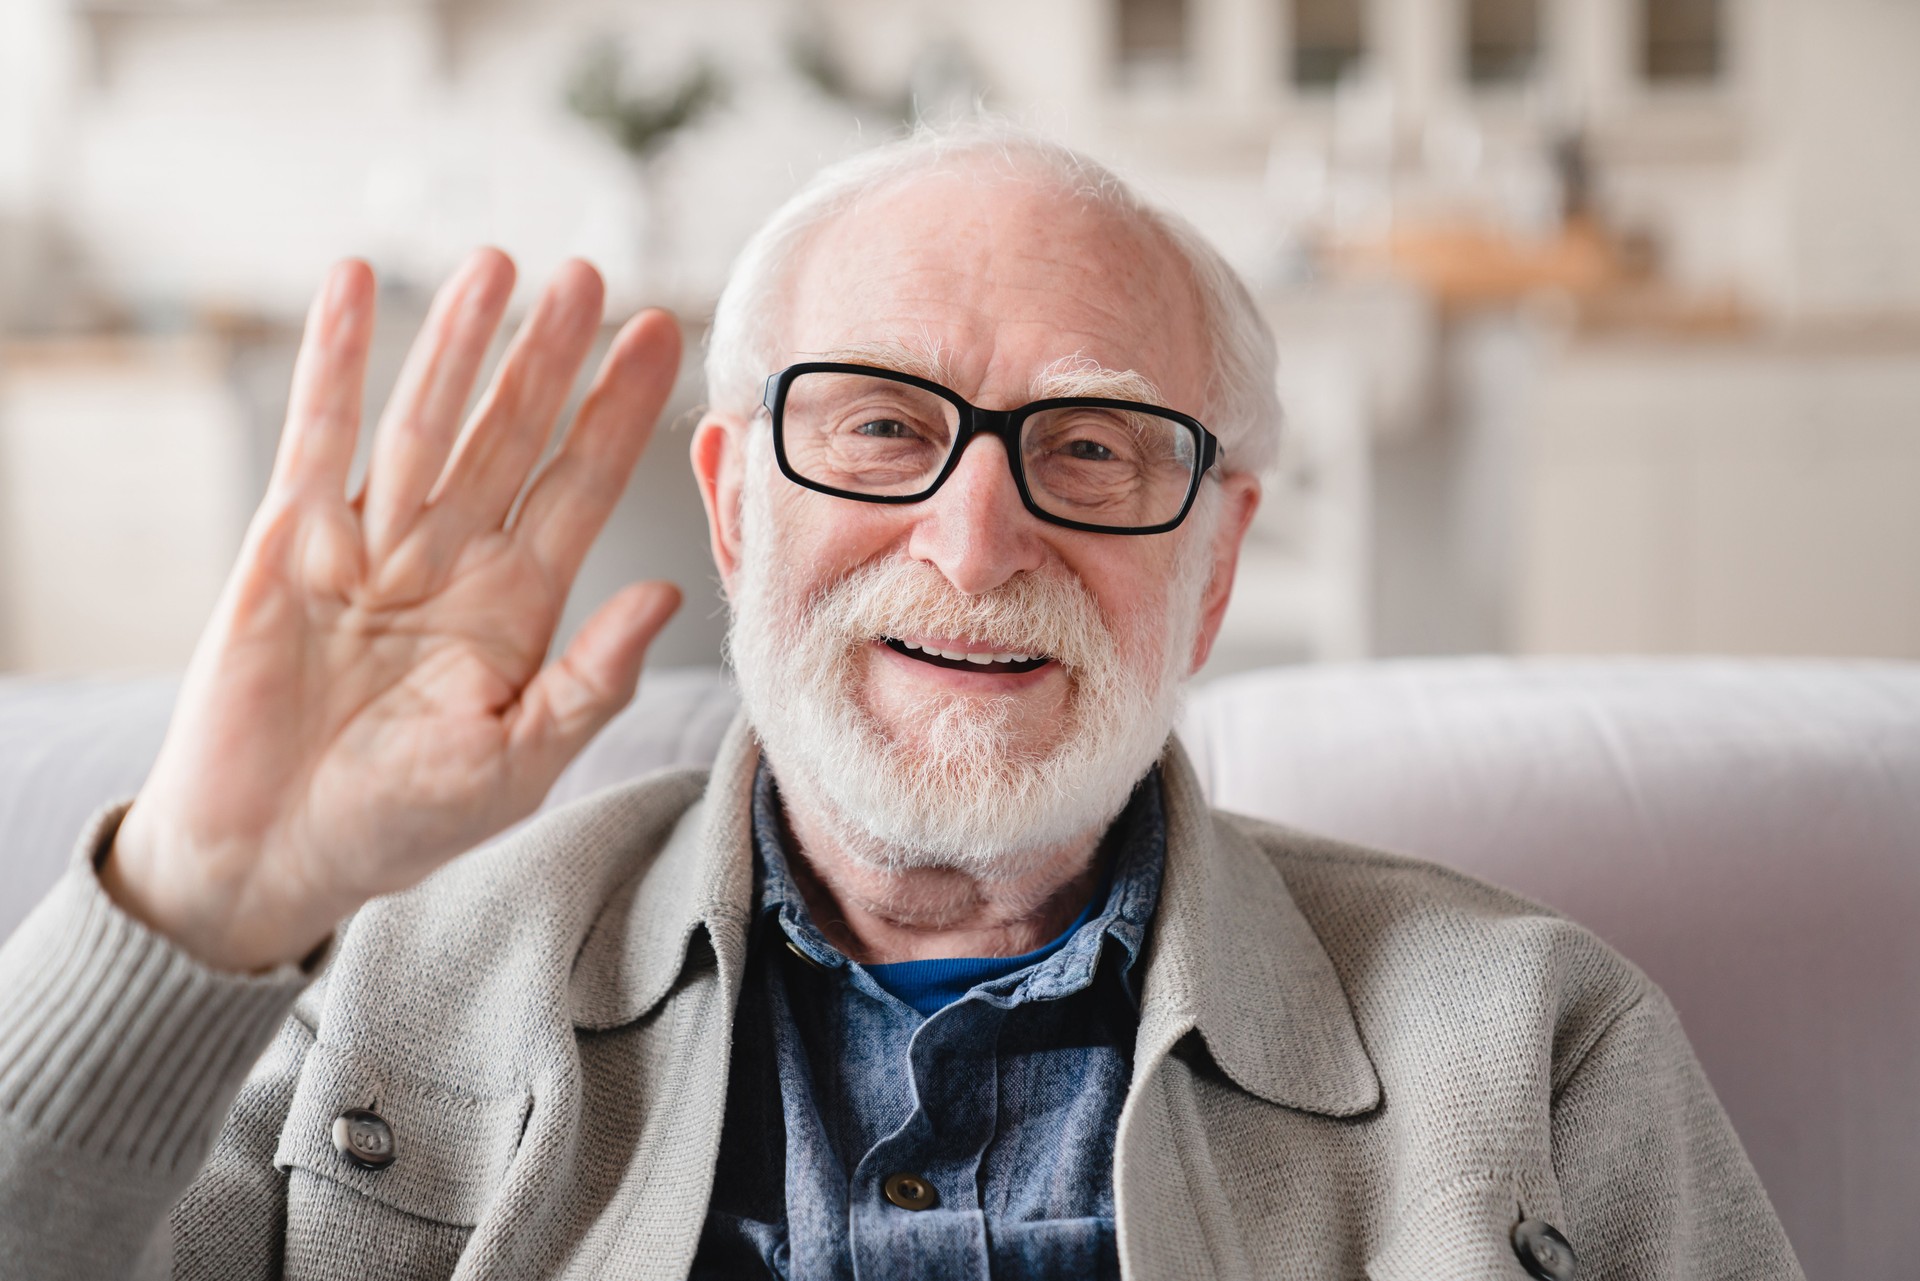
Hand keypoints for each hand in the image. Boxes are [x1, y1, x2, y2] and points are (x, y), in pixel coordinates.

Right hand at [103, 250, 683, 971]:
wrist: (271, 856)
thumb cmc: (399, 823)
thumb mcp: (518, 762)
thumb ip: (591, 681)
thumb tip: (666, 598)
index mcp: (518, 607)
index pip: (582, 486)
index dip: (620, 414)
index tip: (663, 340)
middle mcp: (453, 559)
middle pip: (513, 434)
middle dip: (550, 357)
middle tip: (591, 275)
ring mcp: (372, 542)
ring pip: (426, 418)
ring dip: (458, 341)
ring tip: (495, 264)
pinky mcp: (291, 539)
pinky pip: (317, 433)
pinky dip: (333, 359)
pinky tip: (355, 284)